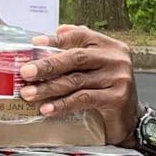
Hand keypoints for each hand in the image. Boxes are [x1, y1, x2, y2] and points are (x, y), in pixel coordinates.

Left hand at [19, 24, 139, 143]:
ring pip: (76, 80)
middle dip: (48, 65)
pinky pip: (83, 99)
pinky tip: (47, 109)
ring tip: (29, 93)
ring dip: (49, 88)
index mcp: (111, 46)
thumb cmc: (107, 91)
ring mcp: (119, 78)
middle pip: (77, 58)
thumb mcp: (96, 68)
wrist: (129, 120)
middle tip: (26, 72)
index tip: (35, 45)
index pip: (81, 36)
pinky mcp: (117, 97)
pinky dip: (62, 104)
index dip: (57, 40)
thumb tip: (52, 34)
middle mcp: (117, 59)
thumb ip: (79, 50)